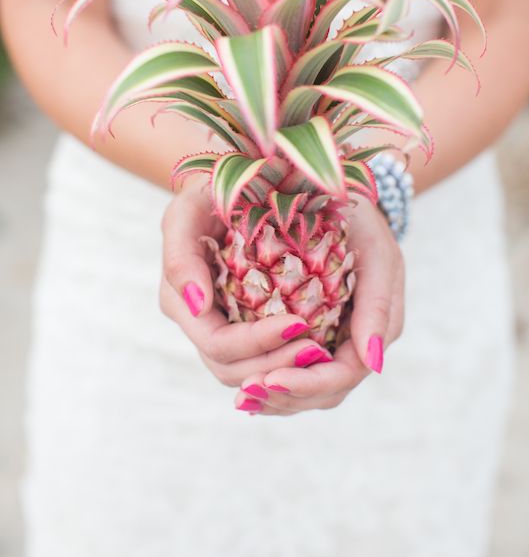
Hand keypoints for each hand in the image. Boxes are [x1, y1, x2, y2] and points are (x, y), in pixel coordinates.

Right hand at [160, 176, 334, 386]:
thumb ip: (180, 256)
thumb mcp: (187, 211)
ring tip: (321, 351)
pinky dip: (284, 359)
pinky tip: (316, 349)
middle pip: (233, 368)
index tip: (298, 323)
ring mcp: (217, 324)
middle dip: (275, 364)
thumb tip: (197, 305)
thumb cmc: (205, 193)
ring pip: (247, 372)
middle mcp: (196, 319)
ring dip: (284, 368)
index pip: (218, 344)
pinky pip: (259, 357)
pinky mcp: (240, 322)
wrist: (233, 184)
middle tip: (319, 348)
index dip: (256, 344)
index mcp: (180, 298)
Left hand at [232, 198, 404, 415]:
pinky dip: (267, 377)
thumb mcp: (377, 252)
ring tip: (243, 393)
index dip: (307, 384)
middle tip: (249, 390)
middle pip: (321, 393)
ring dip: (273, 397)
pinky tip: (243, 377)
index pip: (342, 375)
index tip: (271, 379)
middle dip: (285, 397)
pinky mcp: (307, 332)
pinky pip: (287, 368)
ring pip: (303, 390)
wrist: (339, 194)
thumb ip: (378, 304)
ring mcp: (330, 340)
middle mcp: (354, 342)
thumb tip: (372, 362)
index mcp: (374, 326)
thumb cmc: (360, 221)